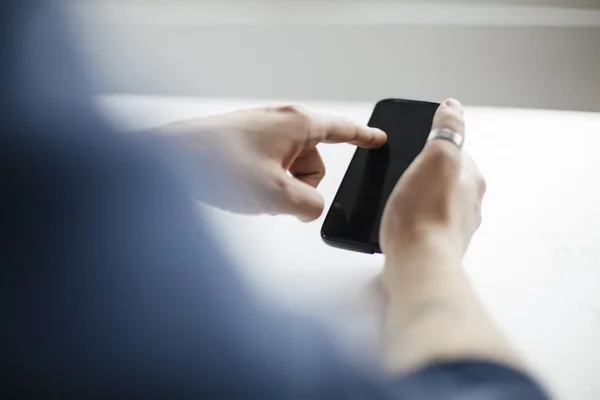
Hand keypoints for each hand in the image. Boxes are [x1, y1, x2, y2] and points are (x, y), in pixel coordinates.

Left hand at [153, 105, 385, 220]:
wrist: (166, 159)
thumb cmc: (213, 164)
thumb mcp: (275, 194)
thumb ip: (309, 205)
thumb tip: (310, 208)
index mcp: (298, 124)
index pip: (343, 130)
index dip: (364, 138)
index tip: (379, 139)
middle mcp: (281, 123)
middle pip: (314, 166)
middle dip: (297, 188)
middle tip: (269, 193)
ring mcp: (261, 133)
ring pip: (290, 173)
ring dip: (276, 190)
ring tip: (248, 190)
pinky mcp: (245, 145)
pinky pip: (269, 170)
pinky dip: (261, 185)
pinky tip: (238, 188)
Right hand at [379, 99, 485, 267]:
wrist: (417, 262)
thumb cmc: (423, 214)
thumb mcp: (436, 158)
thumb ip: (447, 130)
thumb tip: (453, 107)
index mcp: (471, 180)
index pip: (456, 153)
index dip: (432, 149)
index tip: (415, 152)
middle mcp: (469, 205)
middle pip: (446, 180)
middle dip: (425, 176)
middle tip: (403, 177)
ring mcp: (454, 228)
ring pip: (436, 204)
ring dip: (420, 200)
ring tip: (399, 202)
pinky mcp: (436, 246)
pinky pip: (426, 226)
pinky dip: (414, 222)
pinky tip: (400, 224)